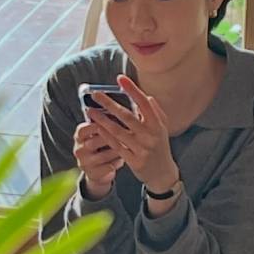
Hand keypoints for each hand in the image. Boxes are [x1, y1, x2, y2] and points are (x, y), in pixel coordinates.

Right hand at [73, 121, 124, 199]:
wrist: (99, 169)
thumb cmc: (104, 144)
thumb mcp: (102, 132)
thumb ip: (108, 122)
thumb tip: (124, 111)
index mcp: (79, 135)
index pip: (84, 128)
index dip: (99, 125)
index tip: (115, 122)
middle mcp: (78, 149)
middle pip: (94, 142)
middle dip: (111, 138)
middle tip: (126, 135)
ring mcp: (84, 163)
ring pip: (103, 156)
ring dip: (116, 151)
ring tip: (128, 147)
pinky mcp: (92, 174)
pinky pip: (107, 168)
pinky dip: (117, 163)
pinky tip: (123, 160)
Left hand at [86, 75, 178, 192]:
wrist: (163, 174)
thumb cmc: (160, 147)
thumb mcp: (163, 129)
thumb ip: (156, 112)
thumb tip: (147, 96)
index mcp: (158, 125)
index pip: (144, 103)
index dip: (132, 90)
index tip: (120, 78)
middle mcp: (150, 136)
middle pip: (127, 116)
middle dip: (109, 104)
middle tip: (96, 94)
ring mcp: (142, 149)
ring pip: (118, 131)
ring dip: (102, 120)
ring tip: (90, 111)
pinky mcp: (134, 161)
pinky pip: (116, 146)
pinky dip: (106, 136)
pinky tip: (97, 127)